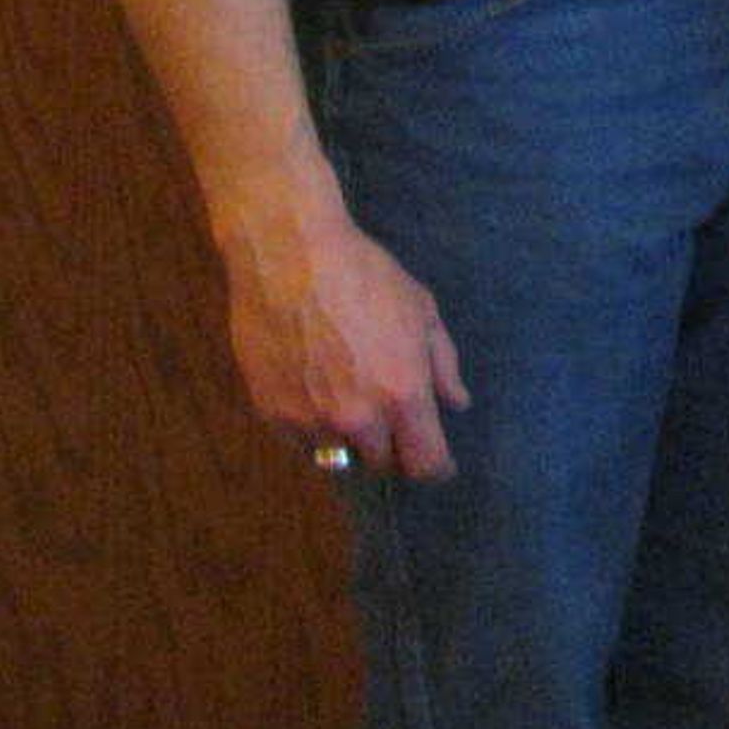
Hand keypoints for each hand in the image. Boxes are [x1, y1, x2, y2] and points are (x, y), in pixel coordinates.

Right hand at [213, 180, 467, 480]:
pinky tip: (317, 394)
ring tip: (351, 401)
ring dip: (351, 441)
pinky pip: (302, 443)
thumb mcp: (421, 310)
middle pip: (382, 464)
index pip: (425, 462)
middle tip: (393, 422)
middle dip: (393, 449)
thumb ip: (443, 364)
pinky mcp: (272, 414)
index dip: (437, 468)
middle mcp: (357, 418)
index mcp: (402, 393)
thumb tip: (456, 404)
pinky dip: (314, 430)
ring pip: (339, 456)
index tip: (440, 466)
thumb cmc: (366, 276)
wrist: (290, 259)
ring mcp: (310, 420)